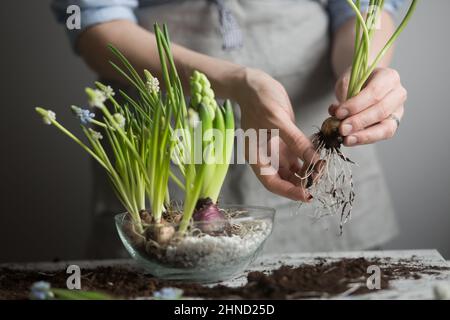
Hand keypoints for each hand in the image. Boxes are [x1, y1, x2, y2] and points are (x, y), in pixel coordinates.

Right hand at [231, 68, 317, 201]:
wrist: (254, 84)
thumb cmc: (260, 101)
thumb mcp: (278, 121)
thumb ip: (296, 142)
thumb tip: (315, 162)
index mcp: (257, 158)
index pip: (273, 183)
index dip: (289, 192)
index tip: (308, 195)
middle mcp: (267, 158)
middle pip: (284, 179)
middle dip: (302, 183)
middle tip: (321, 179)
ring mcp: (276, 150)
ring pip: (294, 169)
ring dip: (308, 172)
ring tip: (323, 169)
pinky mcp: (286, 141)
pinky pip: (300, 155)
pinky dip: (310, 158)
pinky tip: (321, 158)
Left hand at [330, 67, 406, 145]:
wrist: (364, 84)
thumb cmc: (357, 81)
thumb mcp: (348, 80)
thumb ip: (344, 95)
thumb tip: (337, 114)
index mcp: (389, 77)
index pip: (374, 92)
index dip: (356, 105)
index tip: (339, 113)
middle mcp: (398, 94)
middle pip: (381, 111)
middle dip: (359, 122)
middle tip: (342, 129)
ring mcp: (397, 111)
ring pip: (386, 128)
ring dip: (364, 136)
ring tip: (347, 139)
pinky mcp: (392, 124)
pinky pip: (381, 136)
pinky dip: (365, 139)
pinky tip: (350, 140)